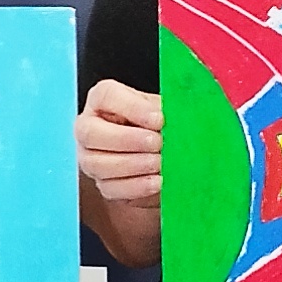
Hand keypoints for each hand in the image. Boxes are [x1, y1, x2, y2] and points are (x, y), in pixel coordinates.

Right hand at [75, 78, 160, 267]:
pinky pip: (109, 188)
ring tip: (161, 167)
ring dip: (132, 166)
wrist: (173, 170)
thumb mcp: (179, 118)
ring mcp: (91, 156)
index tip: (160, 119)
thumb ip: (179, 114)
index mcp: (109, 100)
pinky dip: (135, 187)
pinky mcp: (101, 183)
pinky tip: (157, 184)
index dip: (132, 107)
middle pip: (90, 132)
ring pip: (96, 163)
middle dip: (128, 141)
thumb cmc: (177, 137)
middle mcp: (92, 126)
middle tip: (159, 146)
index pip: (107, 94)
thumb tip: (191, 116)